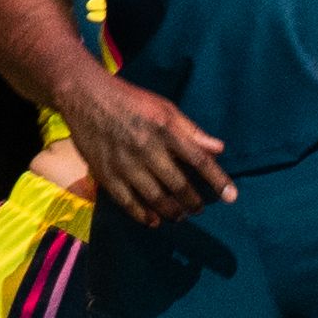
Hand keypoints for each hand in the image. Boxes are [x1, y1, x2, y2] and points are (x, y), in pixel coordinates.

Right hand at [53, 64, 236, 224]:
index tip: (232, 197)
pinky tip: (153, 221)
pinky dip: (142, 215)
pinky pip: (128, 202)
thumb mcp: (165, 108)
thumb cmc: (131, 100)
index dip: (218, 180)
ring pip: (155, 198)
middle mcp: (147, 148)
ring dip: (172, 211)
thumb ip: (191, 130)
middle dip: (193, 201)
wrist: (86, 97)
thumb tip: (219, 149)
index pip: (199, 160)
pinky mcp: (106, 174)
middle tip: (199, 208)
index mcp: (166, 129)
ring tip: (180, 215)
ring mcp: (125, 164)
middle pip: (178, 185)